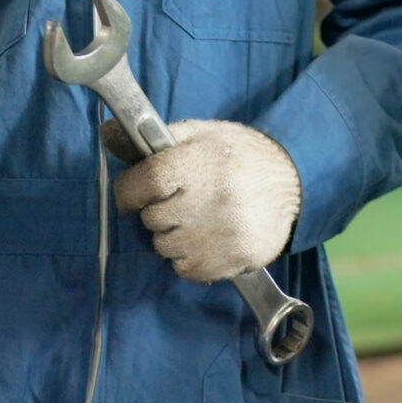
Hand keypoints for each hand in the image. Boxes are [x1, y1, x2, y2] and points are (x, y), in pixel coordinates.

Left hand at [111, 119, 301, 282]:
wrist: (296, 180)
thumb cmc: (240, 155)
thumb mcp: (201, 134)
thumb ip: (153, 139)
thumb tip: (105, 133)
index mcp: (200, 161)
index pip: (144, 183)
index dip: (131, 191)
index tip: (135, 194)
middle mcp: (213, 197)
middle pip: (152, 219)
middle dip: (161, 211)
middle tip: (185, 200)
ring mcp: (225, 232)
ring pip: (166, 247)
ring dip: (175, 236)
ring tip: (201, 219)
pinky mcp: (236, 259)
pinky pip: (187, 269)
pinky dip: (191, 258)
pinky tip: (210, 239)